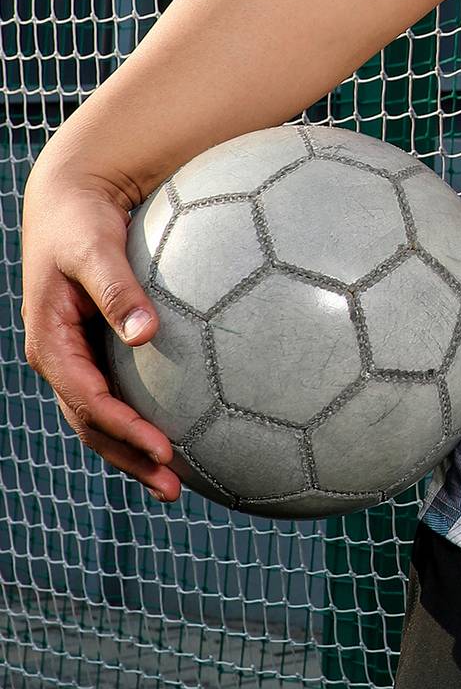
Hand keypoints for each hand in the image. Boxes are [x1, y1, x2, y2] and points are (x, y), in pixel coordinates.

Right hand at [20, 155, 183, 503]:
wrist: (69, 201)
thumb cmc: (82, 221)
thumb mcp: (95, 248)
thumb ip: (119, 288)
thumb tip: (146, 333)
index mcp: (51, 342)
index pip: (88, 401)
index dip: (124, 429)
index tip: (163, 448)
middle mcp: (60, 358)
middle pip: (92, 425)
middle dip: (130, 459)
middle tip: (174, 487)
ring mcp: (75, 359)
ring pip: (101, 420)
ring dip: (133, 452)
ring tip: (177, 483)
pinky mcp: (96, 351)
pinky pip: (116, 396)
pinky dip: (139, 422)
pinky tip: (179, 434)